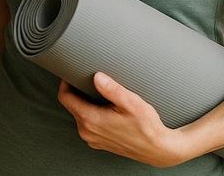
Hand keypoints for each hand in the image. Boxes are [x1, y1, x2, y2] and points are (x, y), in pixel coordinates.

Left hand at [58, 73, 189, 167]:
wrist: (158, 150)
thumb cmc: (147, 127)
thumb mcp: (132, 104)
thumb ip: (112, 89)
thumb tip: (97, 76)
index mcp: (90, 120)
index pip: (65, 97)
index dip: (66, 82)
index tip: (72, 73)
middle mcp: (87, 131)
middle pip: (71, 105)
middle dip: (76, 91)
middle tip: (89, 81)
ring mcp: (92, 139)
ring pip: (78, 114)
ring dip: (84, 103)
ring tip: (99, 94)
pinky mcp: (98, 142)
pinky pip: (87, 124)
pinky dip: (91, 114)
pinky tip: (105, 109)